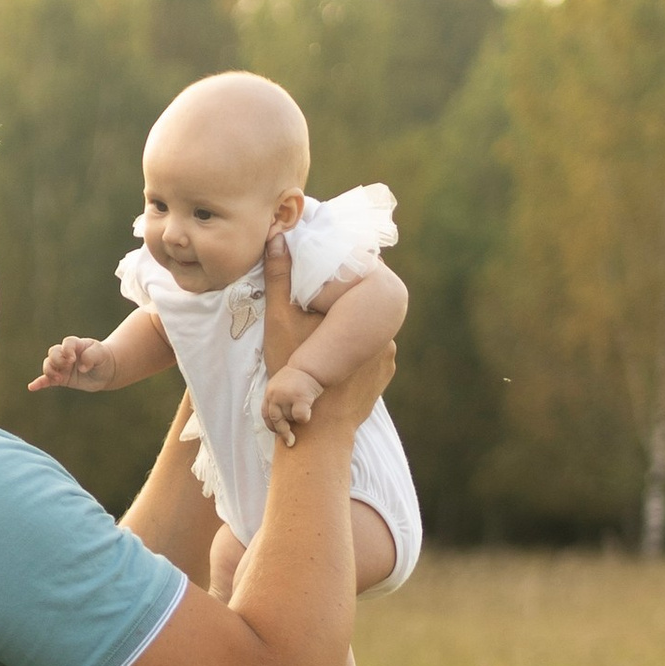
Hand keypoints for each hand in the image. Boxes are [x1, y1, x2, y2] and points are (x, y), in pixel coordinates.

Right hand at [30, 336, 113, 391]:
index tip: (73, 359)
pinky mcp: (61, 378)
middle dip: (57, 360)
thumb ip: (91, 357)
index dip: (67, 350)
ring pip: (48, 364)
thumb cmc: (102, 358)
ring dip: (50, 371)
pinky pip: (47, 380)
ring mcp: (62, 366)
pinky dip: (39, 383)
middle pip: (53, 352)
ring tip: (59, 379)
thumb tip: (81, 367)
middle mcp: (66, 354)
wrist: (106, 370)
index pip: (67, 343)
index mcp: (76, 345)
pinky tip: (32, 387)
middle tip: (67, 366)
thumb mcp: (101, 355)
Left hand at [261, 361, 323, 441]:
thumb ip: (278, 398)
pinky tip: (309, 411)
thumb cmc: (300, 376)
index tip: (277, 432)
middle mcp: (274, 395)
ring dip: (297, 418)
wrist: (310, 366)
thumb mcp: (282, 384)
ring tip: (304, 406)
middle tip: (290, 441)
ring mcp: (285, 397)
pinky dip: (304, 418)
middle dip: (282, 432)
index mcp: (269, 392)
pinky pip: (300, 417)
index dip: (271, 425)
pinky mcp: (298, 399)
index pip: (265, 414)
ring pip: (290, 418)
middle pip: (274, 420)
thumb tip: (280, 420)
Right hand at [263, 243, 393, 437]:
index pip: (362, 279)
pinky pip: (372, 355)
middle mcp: (385, 332)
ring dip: (354, 330)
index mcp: (365, 314)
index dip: (345, 271)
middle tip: (323, 305)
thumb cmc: (295, 372)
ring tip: (328, 331)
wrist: (318, 428)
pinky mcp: (383, 377)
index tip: (330, 268)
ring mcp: (387, 357)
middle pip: (365, 306)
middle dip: (347, 303)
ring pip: (369, 331)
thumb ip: (279, 277)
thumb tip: (277, 237)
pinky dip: (358, 354)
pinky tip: (339, 358)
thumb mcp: (280, 320)